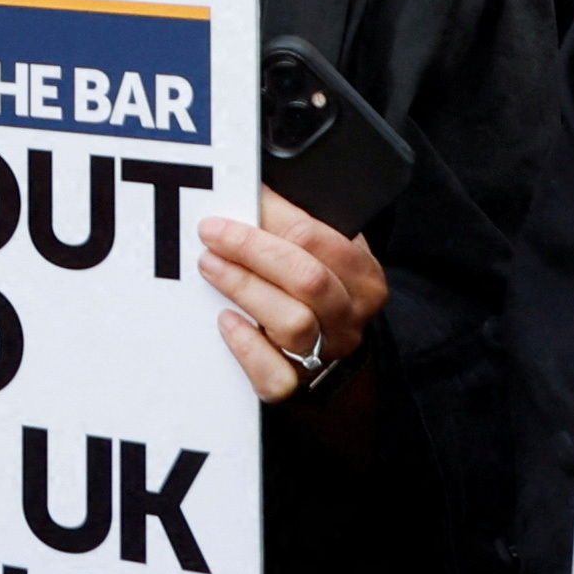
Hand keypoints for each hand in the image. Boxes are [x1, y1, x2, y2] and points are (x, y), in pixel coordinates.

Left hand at [197, 188, 389, 405]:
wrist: (334, 364)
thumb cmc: (320, 292)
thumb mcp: (328, 254)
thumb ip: (303, 226)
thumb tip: (255, 188)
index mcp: (362, 276)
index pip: (317, 237)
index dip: (272, 212)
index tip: (239, 196)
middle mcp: (348, 316)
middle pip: (307, 279)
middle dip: (252, 248)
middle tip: (212, 232)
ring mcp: (325, 354)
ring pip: (293, 323)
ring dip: (245, 288)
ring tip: (210, 265)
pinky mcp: (296, 385)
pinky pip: (276, 375)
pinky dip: (248, 348)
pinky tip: (226, 321)